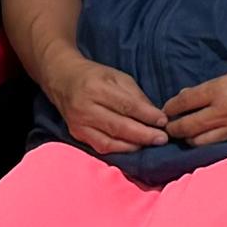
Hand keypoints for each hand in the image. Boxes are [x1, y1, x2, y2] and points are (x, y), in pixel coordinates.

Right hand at [39, 54, 171, 153]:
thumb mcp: (118, 77)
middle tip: (162, 138)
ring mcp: (79, 124)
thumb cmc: (95, 77)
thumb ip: (136, 97)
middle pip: (119, 126)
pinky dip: (120, 150)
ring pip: (110, 141)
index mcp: (96, 88)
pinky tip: (134, 147)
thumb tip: (156, 117)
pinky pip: (101, 147)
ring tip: (151, 144)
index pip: (126, 106)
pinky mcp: (77, 134)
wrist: (63, 79)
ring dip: (133, 145)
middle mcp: (85, 108)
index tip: (163, 121)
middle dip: (144, 134)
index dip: (147, 115)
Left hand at [161, 62, 226, 146]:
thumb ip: (209, 88)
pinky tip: (204, 139)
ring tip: (184, 135)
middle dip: (172, 129)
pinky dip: (205, 143)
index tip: (166, 110)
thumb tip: (187, 97)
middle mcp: (223, 112)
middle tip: (168, 127)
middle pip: (185, 127)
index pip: (183, 103)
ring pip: (198, 142)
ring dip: (187, 139)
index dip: (169, 107)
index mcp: (219, 91)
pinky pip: (216, 145)